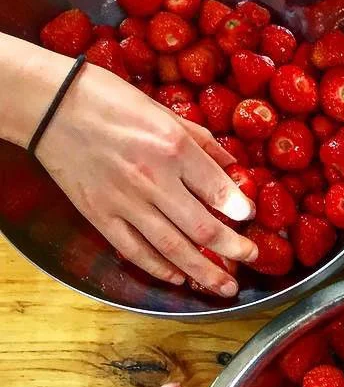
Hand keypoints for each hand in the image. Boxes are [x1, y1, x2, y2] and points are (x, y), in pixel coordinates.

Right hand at [37, 62, 256, 294]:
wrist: (49, 105)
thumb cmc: (109, 100)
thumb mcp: (164, 112)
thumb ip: (202, 143)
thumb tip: (234, 167)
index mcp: (173, 148)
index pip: (218, 189)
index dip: (240, 209)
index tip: (250, 218)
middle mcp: (153, 179)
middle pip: (202, 228)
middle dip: (233, 248)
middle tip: (250, 257)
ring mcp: (125, 202)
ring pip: (173, 248)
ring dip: (204, 272)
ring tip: (226, 286)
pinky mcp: (100, 216)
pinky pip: (136, 251)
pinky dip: (160, 269)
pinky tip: (180, 279)